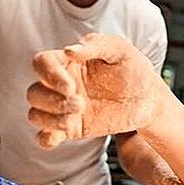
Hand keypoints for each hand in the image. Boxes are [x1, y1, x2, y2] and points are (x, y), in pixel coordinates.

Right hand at [27, 33, 165, 148]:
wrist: (149, 98)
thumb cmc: (133, 69)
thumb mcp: (119, 49)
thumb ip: (95, 45)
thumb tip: (69, 50)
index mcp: (68, 62)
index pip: (41, 63)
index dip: (48, 75)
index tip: (70, 87)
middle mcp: (60, 85)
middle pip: (34, 92)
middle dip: (53, 101)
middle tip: (81, 104)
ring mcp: (64, 108)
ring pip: (35, 114)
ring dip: (50, 119)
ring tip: (76, 117)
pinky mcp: (71, 128)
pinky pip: (44, 137)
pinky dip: (45, 138)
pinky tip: (59, 137)